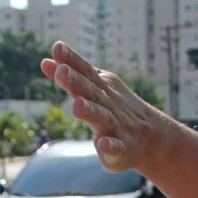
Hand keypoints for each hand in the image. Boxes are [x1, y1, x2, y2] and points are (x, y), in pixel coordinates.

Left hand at [41, 41, 164, 172]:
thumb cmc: (115, 110)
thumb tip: (45, 61)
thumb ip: (72, 76)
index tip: (57, 47)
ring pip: (103, 118)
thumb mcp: (94, 90)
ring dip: (90, 111)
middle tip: (61, 71)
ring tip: (77, 105)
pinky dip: (110, 146)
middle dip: (76, 82)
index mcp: (101, 89)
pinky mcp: (121, 150)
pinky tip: (103, 144)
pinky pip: (116, 148)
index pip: (86, 72)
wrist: (152, 138)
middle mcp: (109, 105)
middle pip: (91, 92)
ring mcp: (117, 127)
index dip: (72, 60)